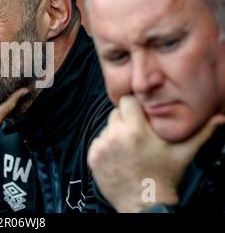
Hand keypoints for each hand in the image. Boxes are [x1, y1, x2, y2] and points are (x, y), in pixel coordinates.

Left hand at [87, 95, 224, 212]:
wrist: (145, 205)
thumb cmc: (165, 177)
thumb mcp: (183, 153)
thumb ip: (201, 133)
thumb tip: (221, 118)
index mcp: (135, 130)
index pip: (127, 101)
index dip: (135, 106)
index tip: (141, 114)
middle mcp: (115, 136)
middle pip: (116, 114)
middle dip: (126, 120)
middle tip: (137, 134)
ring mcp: (102, 147)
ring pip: (107, 128)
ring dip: (116, 134)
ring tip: (129, 149)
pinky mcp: (93, 157)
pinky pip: (97, 143)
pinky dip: (106, 147)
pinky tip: (119, 158)